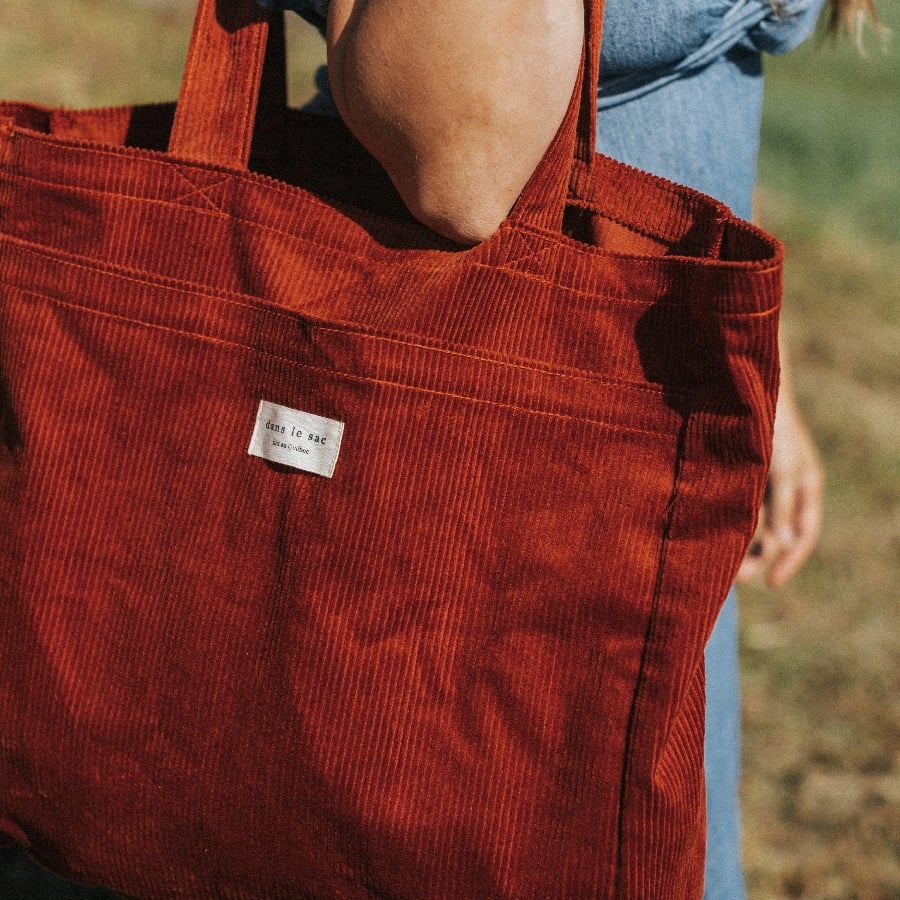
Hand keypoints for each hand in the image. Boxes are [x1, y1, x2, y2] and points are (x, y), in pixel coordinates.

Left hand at [737, 364, 823, 587]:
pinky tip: (706, 534)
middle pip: (774, 533)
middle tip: (733, 578)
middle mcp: (784, 486)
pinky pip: (734, 504)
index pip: (802, 534)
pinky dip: (725, 521)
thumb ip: (780, 506)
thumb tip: (784, 545)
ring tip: (716, 562)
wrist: (744, 386)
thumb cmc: (770, 425)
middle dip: (756, 557)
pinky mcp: (737, 470)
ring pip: (751, 522)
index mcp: (804, 485)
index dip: (789, 561)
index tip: (771, 584)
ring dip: (737, 543)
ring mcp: (761, 478)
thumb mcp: (780, 468)